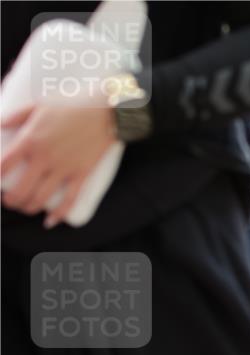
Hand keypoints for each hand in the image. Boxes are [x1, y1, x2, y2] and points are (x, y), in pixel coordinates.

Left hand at [1, 103, 115, 226]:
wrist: (105, 110)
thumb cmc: (72, 104)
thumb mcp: (39, 105)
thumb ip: (16, 116)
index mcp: (30, 140)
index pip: (3, 165)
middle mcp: (44, 158)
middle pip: (20, 189)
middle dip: (11, 200)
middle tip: (9, 201)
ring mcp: (64, 168)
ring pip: (40, 198)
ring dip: (28, 207)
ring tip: (24, 208)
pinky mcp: (81, 174)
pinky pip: (69, 200)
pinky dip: (59, 214)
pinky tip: (50, 222)